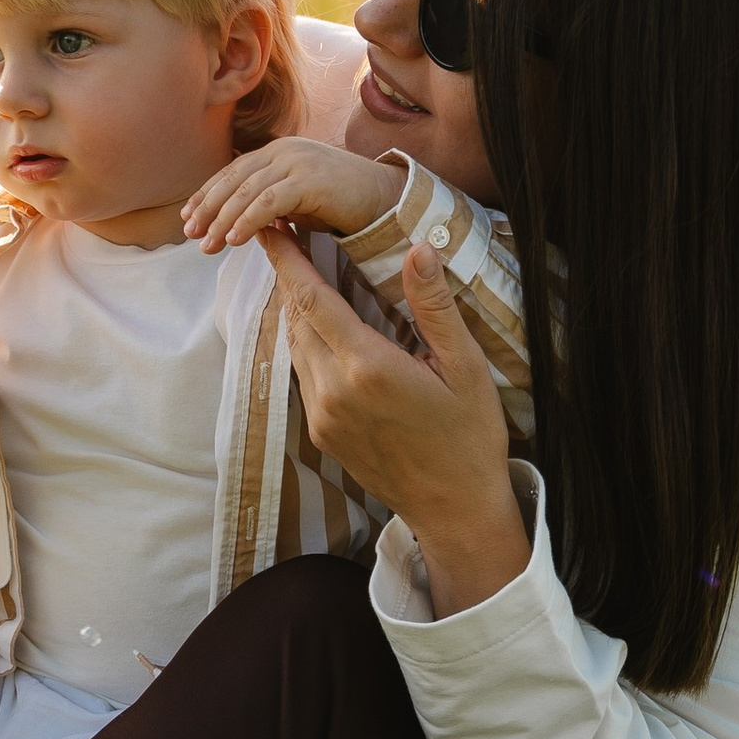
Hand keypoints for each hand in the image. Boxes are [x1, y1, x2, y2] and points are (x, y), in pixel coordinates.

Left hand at [184, 134, 403, 252]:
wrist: (385, 197)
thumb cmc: (340, 201)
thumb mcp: (297, 197)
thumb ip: (268, 200)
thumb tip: (235, 222)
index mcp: (277, 150)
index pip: (232, 171)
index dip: (207, 193)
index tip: (188, 217)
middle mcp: (283, 150)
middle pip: (233, 180)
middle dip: (208, 208)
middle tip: (191, 234)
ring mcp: (296, 162)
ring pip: (246, 192)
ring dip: (223, 220)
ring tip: (208, 245)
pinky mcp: (309, 179)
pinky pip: (269, 203)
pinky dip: (247, 221)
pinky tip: (235, 240)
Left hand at [263, 229, 529, 616]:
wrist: (456, 509)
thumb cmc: (469, 436)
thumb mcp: (465, 366)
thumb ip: (434, 306)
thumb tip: (418, 248)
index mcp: (367, 367)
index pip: (311, 299)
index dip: (286, 259)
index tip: (269, 229)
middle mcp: (333, 391)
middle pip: (296, 319)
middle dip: (290, 277)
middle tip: (289, 239)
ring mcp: (322, 416)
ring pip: (296, 348)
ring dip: (298, 311)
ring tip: (305, 276)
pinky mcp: (321, 434)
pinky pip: (304, 376)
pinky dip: (307, 344)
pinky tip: (324, 329)